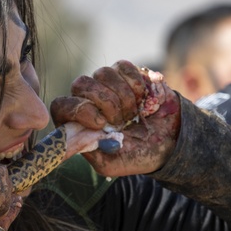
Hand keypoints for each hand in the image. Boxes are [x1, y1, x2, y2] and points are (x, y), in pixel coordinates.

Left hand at [50, 60, 181, 177]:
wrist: (169, 141)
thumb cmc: (136, 154)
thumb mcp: (112, 163)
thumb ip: (93, 151)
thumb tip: (85, 133)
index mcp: (78, 123)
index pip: (60, 105)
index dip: (78, 110)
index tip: (100, 123)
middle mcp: (88, 100)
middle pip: (80, 84)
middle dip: (106, 103)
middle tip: (121, 120)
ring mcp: (106, 84)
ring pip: (102, 73)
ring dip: (123, 96)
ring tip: (133, 113)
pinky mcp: (126, 73)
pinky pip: (123, 66)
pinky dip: (136, 83)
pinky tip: (142, 98)